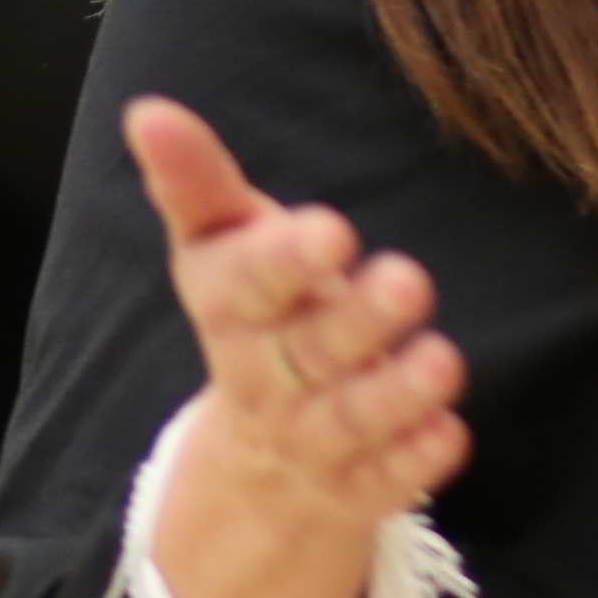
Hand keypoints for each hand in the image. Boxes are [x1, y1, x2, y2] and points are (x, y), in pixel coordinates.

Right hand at [130, 97, 469, 541]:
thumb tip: (147, 112)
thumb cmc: (258, 313)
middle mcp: (267, 376)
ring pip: (351, 420)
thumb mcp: (222, 245)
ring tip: (445, 361)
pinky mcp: (357, 485)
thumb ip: (196, 181)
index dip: (284, 260)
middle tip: (410, 281)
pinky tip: (450, 433)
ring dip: (397, 393)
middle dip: (359, 320)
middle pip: (309, 351)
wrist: (258, 457)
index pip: (247, 283)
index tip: (333, 230)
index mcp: (230, 308)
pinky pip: (386, 479)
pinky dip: (416, 459)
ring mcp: (312, 438)